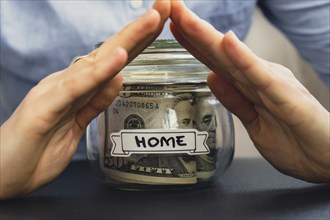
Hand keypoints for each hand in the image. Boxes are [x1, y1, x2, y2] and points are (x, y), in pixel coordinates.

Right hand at [0, 0, 169, 199]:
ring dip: (127, 40)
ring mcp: (57, 92)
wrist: (2, 173)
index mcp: (79, 87)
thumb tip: (119, 79)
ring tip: (153, 19)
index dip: (140, 41)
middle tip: (166, 5)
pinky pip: (76, 88)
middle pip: (111, 52)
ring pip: (97, 62)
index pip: (115, 59)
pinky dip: (98, 72)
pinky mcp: (45, 108)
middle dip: (141, 29)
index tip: (162, 23)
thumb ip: (96, 101)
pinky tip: (118, 56)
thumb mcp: (78, 125)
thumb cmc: (37, 150)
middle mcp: (69, 83)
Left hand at [170, 0, 329, 181]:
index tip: (172, 26)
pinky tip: (226, 41)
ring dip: (207, 36)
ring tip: (184, 16)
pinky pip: (260, 76)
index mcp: (251, 84)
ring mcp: (272, 84)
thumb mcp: (253, 123)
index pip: (216, 60)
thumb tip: (211, 77)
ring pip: (233, 57)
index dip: (192, 43)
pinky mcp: (285, 96)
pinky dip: (242, 58)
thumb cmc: (295, 143)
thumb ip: (234, 99)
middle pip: (219, 52)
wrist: (329, 161)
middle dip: (192, 30)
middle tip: (171, 7)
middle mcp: (259, 77)